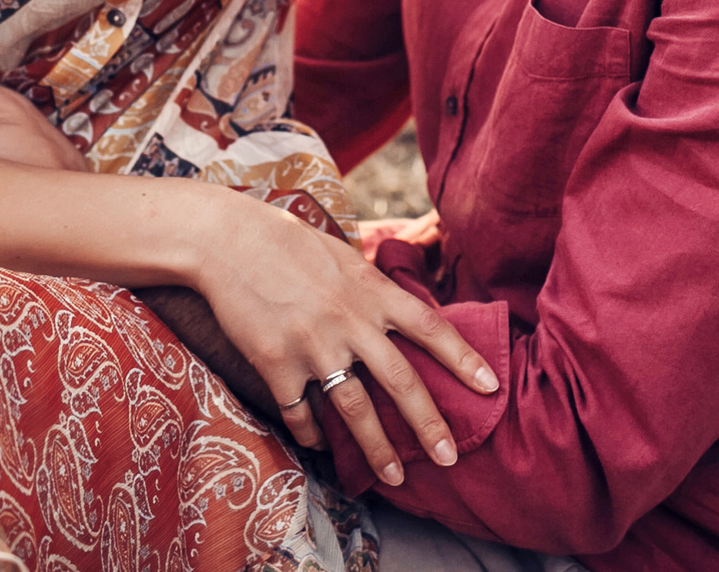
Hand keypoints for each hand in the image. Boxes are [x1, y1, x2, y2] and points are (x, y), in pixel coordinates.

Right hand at [185, 191, 498, 486]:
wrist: (228, 241)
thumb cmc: (288, 244)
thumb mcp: (343, 258)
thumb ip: (373, 290)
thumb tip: (402, 316)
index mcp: (372, 290)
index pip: (430, 327)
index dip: (463, 358)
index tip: (490, 387)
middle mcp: (350, 320)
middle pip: (400, 382)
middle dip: (428, 425)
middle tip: (449, 458)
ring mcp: (313, 345)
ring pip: (354, 409)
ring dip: (377, 448)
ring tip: (394, 477)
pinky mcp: (277, 362)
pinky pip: (301, 411)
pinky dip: (312, 434)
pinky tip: (320, 447)